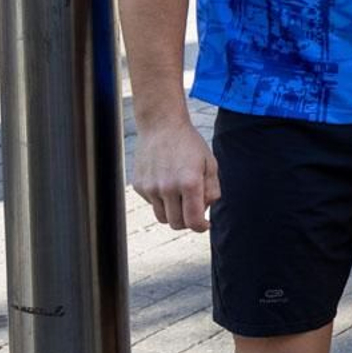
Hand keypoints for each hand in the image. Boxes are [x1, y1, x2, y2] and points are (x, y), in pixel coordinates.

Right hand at [132, 117, 218, 231]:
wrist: (161, 125)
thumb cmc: (189, 144)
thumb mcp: (210, 163)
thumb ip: (212, 189)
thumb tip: (206, 210)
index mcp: (189, 183)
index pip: (193, 221)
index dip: (201, 227)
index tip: (205, 224)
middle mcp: (168, 188)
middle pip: (176, 224)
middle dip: (188, 221)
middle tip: (194, 210)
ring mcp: (151, 188)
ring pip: (162, 217)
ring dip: (173, 213)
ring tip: (181, 196)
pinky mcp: (139, 186)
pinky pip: (152, 203)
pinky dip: (161, 200)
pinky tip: (167, 182)